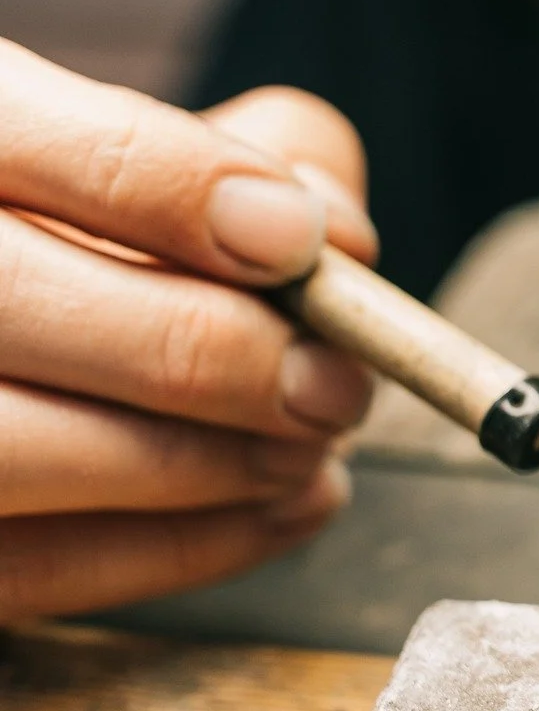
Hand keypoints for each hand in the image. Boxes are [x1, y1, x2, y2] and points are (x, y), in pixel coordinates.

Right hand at [0, 39, 377, 621]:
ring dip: (200, 464)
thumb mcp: (189, 155)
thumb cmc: (124, 236)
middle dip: (210, 353)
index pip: (27, 141)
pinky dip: (181, 547)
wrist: (45, 333)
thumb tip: (335, 235)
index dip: (179, 190)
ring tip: (312, 449)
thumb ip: (275, 156)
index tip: (299, 244)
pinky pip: (31, 568)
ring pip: (11, 447)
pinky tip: (284, 506)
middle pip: (10, 300)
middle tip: (335, 384)